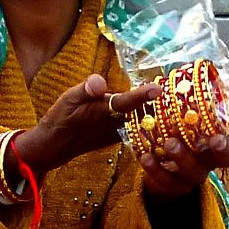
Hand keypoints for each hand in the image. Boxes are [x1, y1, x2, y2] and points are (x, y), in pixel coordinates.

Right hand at [14, 74, 157, 175]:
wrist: (56, 145)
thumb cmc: (61, 118)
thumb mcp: (68, 99)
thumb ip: (86, 89)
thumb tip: (99, 83)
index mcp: (102, 112)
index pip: (125, 102)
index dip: (141, 95)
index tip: (157, 88)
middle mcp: (113, 125)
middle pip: (141, 113)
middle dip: (157, 103)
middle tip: (173, 88)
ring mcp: (117, 133)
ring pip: (141, 121)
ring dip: (154, 110)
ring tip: (170, 96)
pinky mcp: (118, 137)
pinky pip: (136, 126)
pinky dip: (145, 117)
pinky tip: (154, 108)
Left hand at [137, 107, 228, 199]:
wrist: (157, 170)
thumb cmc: (178, 138)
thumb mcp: (187, 117)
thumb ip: (201, 101)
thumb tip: (217, 83)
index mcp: (216, 144)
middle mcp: (208, 161)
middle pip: (224, 159)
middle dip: (221, 149)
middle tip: (215, 139)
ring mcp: (192, 176)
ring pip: (194, 171)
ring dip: (183, 157)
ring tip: (171, 142)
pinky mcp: (173, 186)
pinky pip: (167, 181)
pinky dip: (156, 169)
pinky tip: (146, 156)